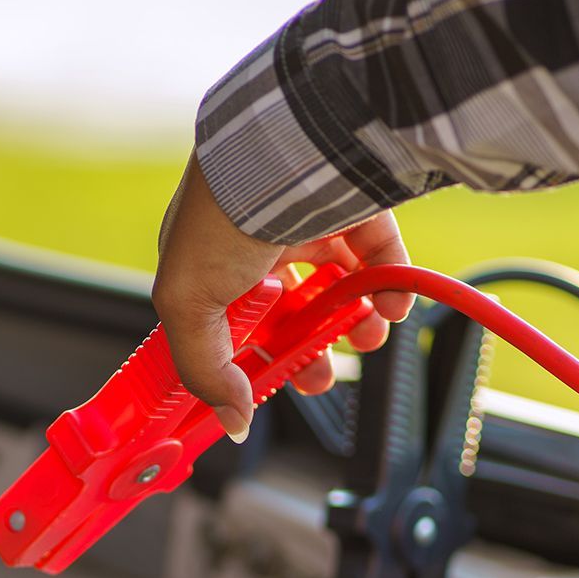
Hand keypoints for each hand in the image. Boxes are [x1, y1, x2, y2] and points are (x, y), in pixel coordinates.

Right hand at [152, 154, 414, 440]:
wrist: (286, 155)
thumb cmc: (223, 217)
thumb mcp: (188, 304)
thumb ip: (205, 371)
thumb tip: (232, 422)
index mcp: (204, 262)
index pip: (229, 324)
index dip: (250, 360)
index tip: (268, 389)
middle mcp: (254, 241)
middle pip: (286, 312)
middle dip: (308, 350)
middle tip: (322, 376)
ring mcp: (305, 222)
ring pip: (334, 286)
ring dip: (354, 322)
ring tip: (368, 337)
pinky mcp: (353, 206)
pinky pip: (377, 254)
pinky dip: (389, 284)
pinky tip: (391, 305)